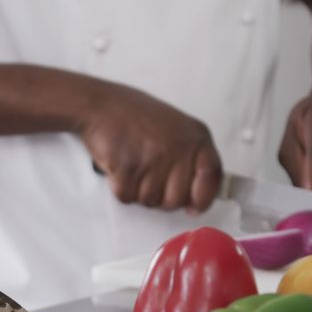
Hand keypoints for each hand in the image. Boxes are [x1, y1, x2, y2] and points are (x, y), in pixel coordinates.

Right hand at [80, 85, 222, 211]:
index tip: (194, 207)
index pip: (211, 177)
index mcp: (196, 136)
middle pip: (177, 200)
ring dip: (138, 191)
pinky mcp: (129, 167)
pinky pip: (128, 197)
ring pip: (151, 201)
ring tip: (133, 166)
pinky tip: (119, 167)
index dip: (203, 198)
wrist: (100, 104)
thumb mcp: (176, 128)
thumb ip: (190, 157)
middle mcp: (179, 147)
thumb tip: (197, 198)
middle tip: (148, 178)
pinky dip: (120, 187)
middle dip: (161, 197)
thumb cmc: (135, 115)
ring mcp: (155, 157)